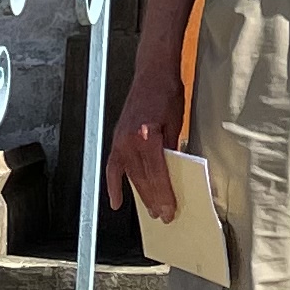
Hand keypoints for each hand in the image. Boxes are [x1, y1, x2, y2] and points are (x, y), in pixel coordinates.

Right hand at [103, 72, 184, 219]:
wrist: (152, 72)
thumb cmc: (167, 93)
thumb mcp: (176, 122)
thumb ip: (171, 149)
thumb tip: (173, 173)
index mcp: (147, 136)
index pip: (157, 175)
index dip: (164, 195)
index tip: (170, 211)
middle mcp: (130, 141)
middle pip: (142, 179)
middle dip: (154, 200)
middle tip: (164, 216)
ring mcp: (120, 141)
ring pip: (130, 176)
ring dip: (140, 196)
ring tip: (150, 211)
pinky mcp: (116, 139)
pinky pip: (113, 167)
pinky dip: (114, 185)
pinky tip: (116, 201)